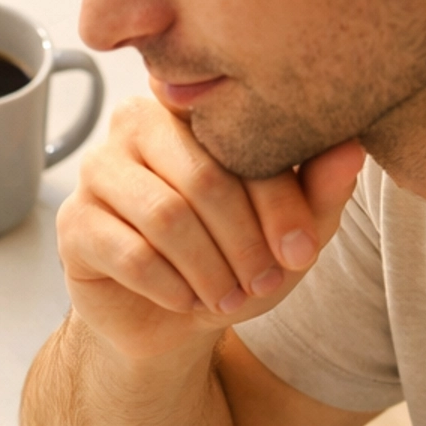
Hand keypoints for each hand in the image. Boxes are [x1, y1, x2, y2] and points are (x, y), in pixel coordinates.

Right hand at [58, 97, 363, 362]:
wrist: (168, 319)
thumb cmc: (231, 258)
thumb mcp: (287, 231)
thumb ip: (319, 190)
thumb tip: (352, 150)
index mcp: (193, 106)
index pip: (242, 142)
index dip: (280, 202)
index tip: (303, 252)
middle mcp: (137, 123)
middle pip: (203, 177)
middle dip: (243, 241)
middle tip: (266, 283)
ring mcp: (97, 170)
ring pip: (165, 216)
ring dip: (208, 269)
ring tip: (229, 301)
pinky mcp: (73, 223)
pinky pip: (128, 253)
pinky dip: (169, 286)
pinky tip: (187, 304)